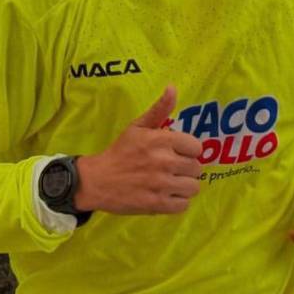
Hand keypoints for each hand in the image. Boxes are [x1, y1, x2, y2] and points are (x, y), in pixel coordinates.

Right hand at [75, 86, 202, 214]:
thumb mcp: (138, 127)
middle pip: (197, 168)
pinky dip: (176, 202)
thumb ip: (159, 109)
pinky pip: (183, 205)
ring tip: (170, 183)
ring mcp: (162, 184)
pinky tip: (165, 195)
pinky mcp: (157, 204)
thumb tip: (173, 88)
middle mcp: (165, 161)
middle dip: (186, 169)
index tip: (177, 153)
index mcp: (162, 140)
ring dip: (183, 186)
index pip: (196, 147)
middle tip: (170, 169)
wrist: (97, 180)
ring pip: (193, 187)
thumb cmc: (120, 152)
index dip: (188, 151)